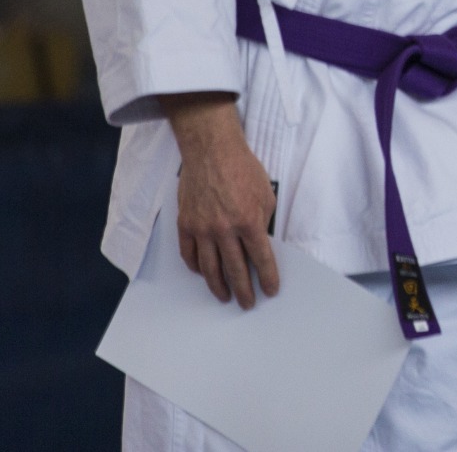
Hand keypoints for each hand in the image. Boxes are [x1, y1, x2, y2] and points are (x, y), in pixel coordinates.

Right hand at [162, 92, 278, 307]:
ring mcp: (202, 229)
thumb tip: (261, 242)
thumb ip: (264, 220)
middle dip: (244, 290)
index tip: (270, 291)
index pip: (261, 259)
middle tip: (248, 303)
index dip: (268, 278)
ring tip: (225, 297)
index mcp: (249, 222)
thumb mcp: (266, 193)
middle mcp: (225, 230)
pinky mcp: (186, 224)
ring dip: (218, 286)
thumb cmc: (243, 169)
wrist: (212, 151)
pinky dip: (196, 268)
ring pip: (209, 268)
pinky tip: (203, 274)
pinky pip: (189, 254)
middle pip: (235, 270)